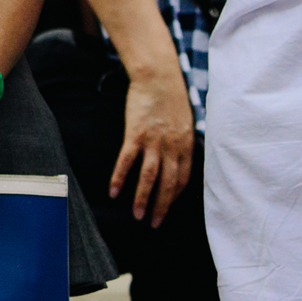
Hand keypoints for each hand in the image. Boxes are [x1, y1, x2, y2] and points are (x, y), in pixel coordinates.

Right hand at [114, 66, 194, 226]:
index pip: (182, 179)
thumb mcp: (187, 122)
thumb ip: (183, 142)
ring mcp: (153, 141)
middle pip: (167, 183)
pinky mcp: (136, 134)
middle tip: (154, 223)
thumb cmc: (172, 97)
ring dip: (142, 199)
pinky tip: (114, 192)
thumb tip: (180, 159)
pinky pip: (127, 161)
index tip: (167, 209)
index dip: (174, 196)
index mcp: (186, 145)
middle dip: (161, 206)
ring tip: (137, 216)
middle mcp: (172, 147)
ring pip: (148, 177)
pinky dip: (120, 178)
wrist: (158, 77)